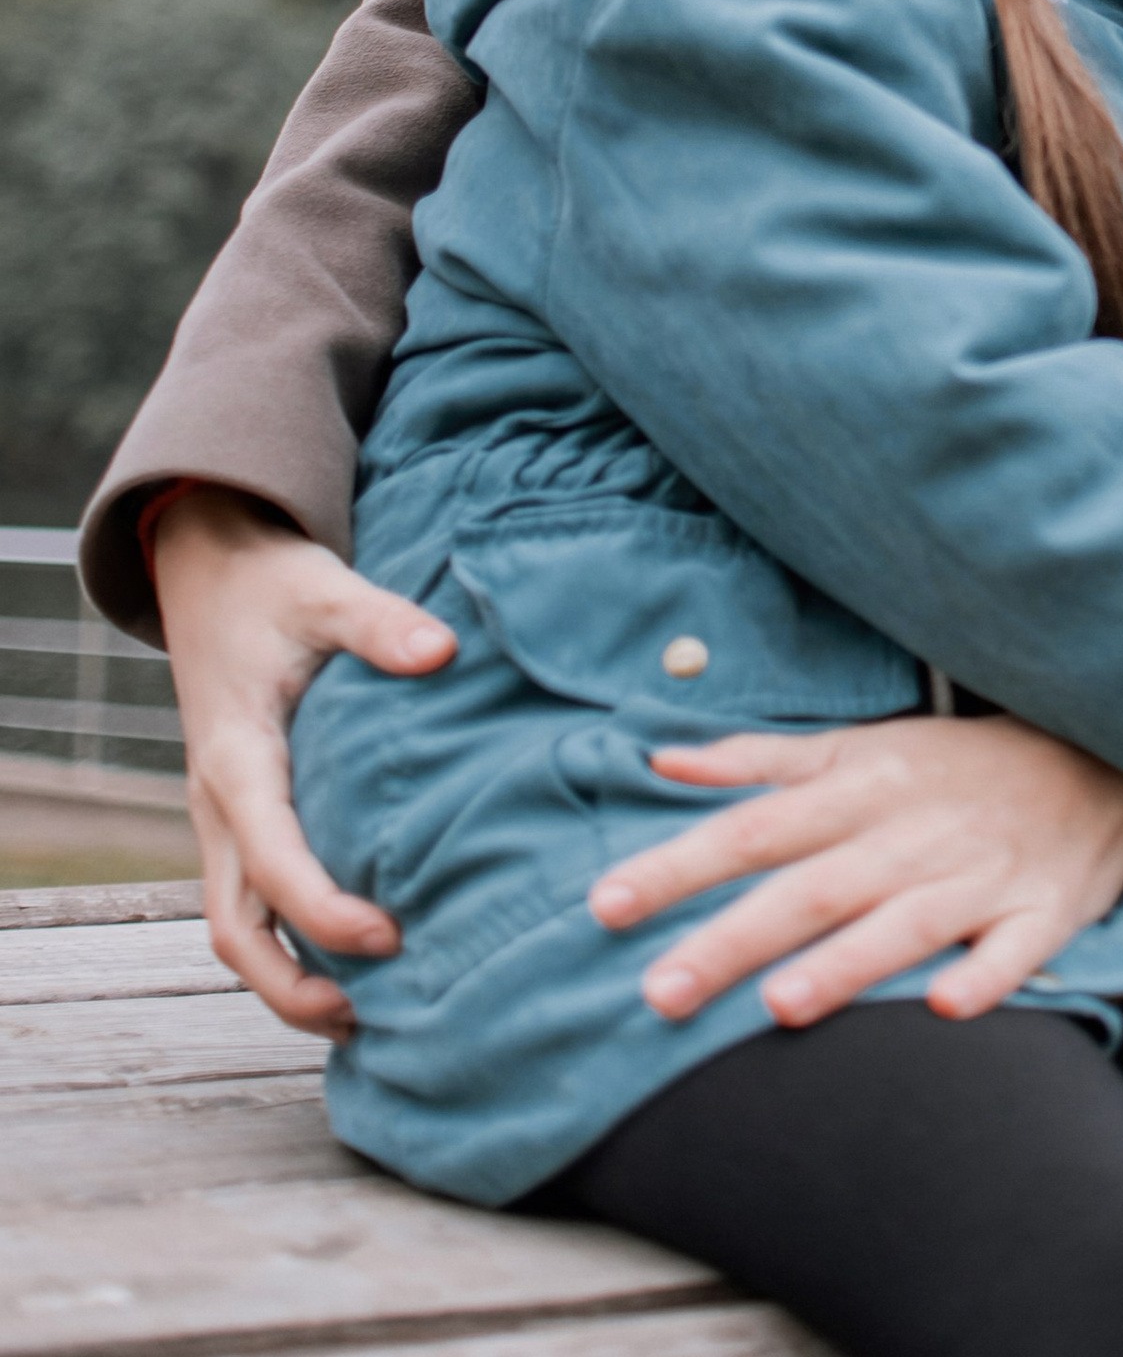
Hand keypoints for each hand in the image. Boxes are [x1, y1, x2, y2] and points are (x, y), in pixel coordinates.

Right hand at [154, 487, 455, 1037]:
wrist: (213, 572)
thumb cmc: (273, 586)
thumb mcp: (324, 590)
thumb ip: (379, 621)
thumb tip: (440, 652)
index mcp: (239, 758)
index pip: (271, 857)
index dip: (321, 910)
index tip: (385, 939)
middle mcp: (222, 802)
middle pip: (235, 926)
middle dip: (290, 984)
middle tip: (373, 1014)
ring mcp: (228, 816)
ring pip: (238, 925)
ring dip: (288, 979)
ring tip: (368, 1019)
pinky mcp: (248, 815)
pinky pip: (257, 898)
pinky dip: (293, 942)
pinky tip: (356, 964)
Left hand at [588, 715, 1122, 1030]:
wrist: (1102, 757)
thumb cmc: (963, 764)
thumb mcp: (865, 747)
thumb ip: (763, 762)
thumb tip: (661, 761)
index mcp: (865, 787)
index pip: (757, 827)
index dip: (681, 863)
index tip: (606, 904)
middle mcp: (914, 831)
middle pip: (814, 887)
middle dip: (736, 938)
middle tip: (660, 991)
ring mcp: (981, 873)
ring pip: (904, 923)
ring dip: (846, 962)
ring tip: (780, 1006)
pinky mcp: (1044, 911)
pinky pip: (1014, 950)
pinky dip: (985, 975)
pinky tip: (945, 1006)